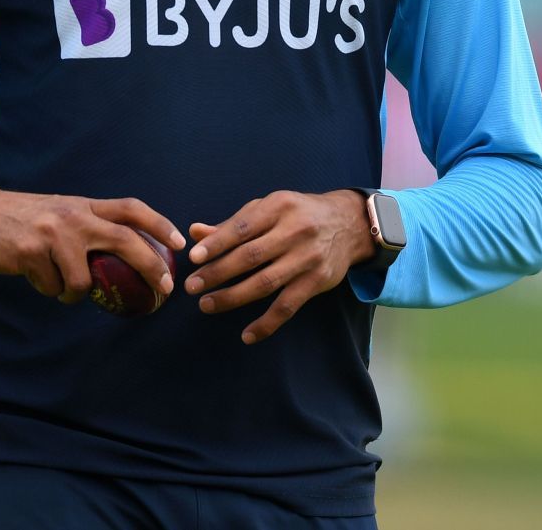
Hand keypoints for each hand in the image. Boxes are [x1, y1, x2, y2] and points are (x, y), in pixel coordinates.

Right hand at [0, 181, 181, 304]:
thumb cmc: (22, 218)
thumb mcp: (60, 213)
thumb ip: (87, 228)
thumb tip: (119, 259)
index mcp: (84, 205)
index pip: (131, 208)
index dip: (159, 224)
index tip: (180, 243)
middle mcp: (74, 216)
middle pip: (126, 240)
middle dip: (150, 266)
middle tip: (163, 289)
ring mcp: (53, 233)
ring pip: (84, 279)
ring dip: (74, 292)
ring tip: (59, 285)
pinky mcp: (31, 252)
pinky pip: (53, 287)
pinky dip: (48, 290)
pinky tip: (34, 276)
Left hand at [182, 190, 374, 344]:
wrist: (349, 224)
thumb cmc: (298, 214)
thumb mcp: (268, 209)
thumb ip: (232, 224)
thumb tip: (195, 233)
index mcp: (279, 207)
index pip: (243, 227)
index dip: (218, 243)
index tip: (194, 257)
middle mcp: (295, 231)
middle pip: (251, 256)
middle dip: (218, 272)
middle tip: (192, 286)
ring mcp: (307, 258)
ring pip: (266, 283)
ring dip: (233, 297)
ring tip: (207, 304)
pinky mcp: (317, 281)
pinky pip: (288, 306)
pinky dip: (267, 323)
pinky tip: (247, 335)